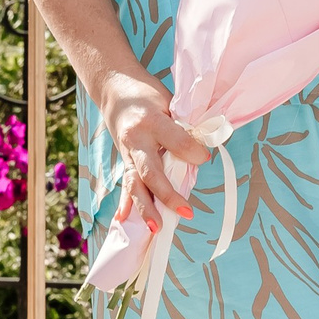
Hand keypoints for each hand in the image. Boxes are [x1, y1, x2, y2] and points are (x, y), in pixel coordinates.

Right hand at [98, 69, 210, 223]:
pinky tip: (123, 221)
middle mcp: (136, 139)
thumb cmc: (147, 94)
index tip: (205, 156)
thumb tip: (200, 153)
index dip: (193, 151)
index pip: (176, 141)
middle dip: (168, 195)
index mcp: (151, 120)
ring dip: (145, 208)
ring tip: (156, 228)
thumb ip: (183, 126)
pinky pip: (125, 184)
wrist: (114, 90)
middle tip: (187, 212)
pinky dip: (125, 203)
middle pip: (151, 172)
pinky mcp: (124, 160)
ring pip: (135, 184)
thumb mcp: (169, 101)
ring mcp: (127, 152)